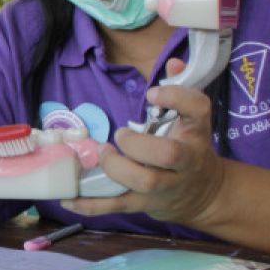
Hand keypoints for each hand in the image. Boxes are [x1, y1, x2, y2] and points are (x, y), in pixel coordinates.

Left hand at [61, 59, 226, 225]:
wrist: (203, 193)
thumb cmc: (189, 147)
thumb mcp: (191, 120)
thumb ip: (180, 91)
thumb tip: (174, 63)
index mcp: (195, 133)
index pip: (197, 109)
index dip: (176, 98)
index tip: (152, 93)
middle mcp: (184, 162)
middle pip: (169, 154)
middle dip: (139, 143)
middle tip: (121, 135)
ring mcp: (164, 187)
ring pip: (144, 182)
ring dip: (116, 167)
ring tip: (103, 154)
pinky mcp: (143, 204)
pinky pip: (115, 206)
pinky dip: (88, 204)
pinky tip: (67, 197)